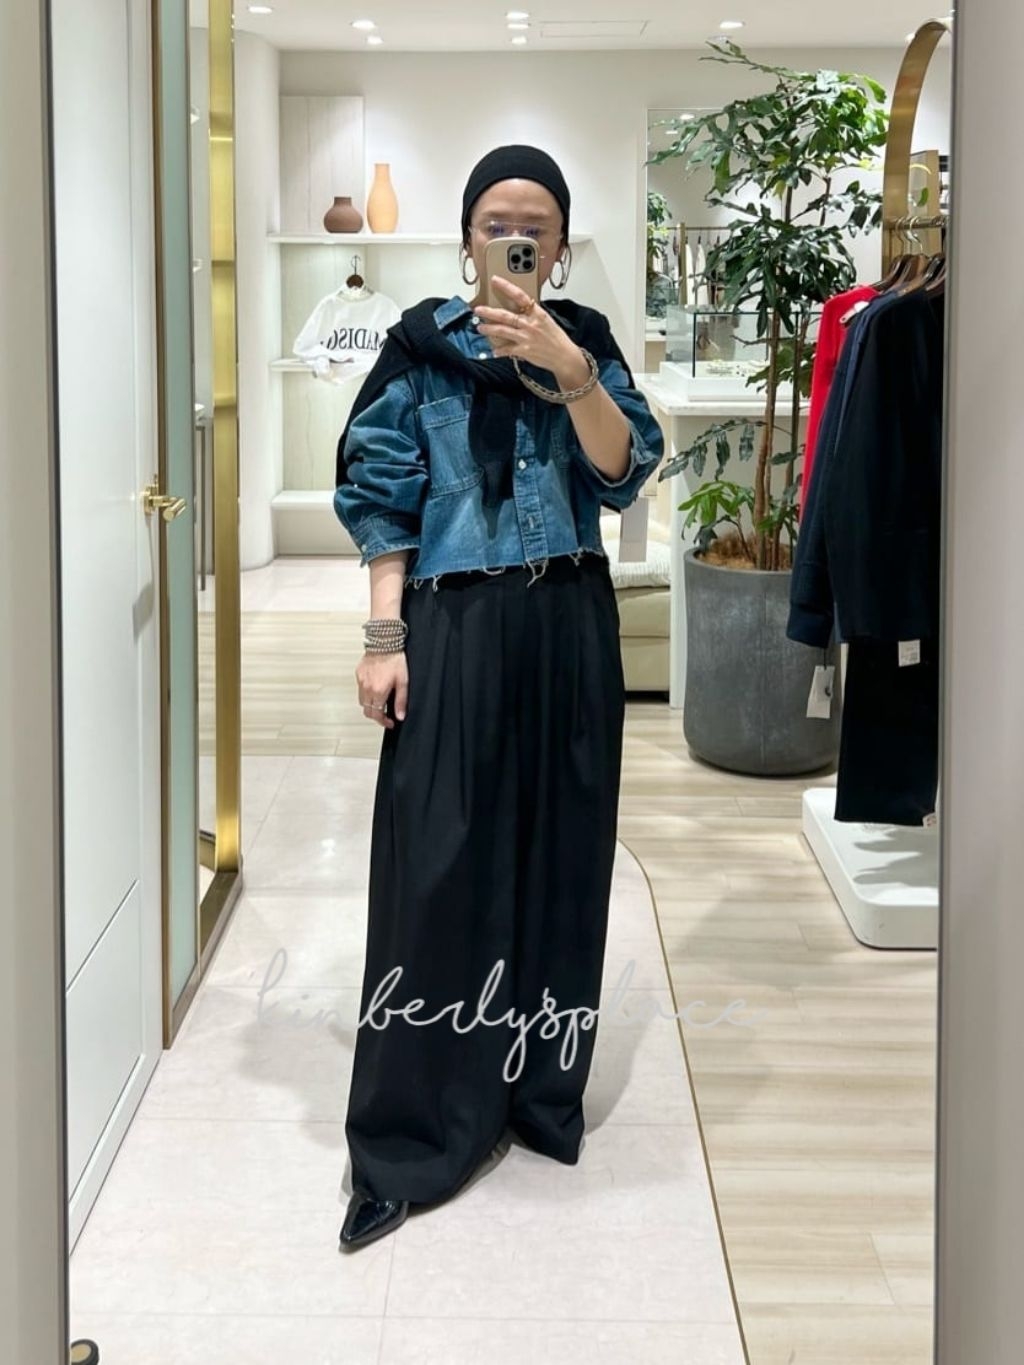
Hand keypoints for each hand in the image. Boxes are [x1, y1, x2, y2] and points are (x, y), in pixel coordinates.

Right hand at [356, 650, 407, 728]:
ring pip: (361, 701)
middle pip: (367, 711)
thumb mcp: (403, 682)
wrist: (385, 643)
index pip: (376, 715)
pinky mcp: (358, 674)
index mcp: (378, 692)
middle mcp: (367, 688)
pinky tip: (374, 689)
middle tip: (385, 716)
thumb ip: (401, 701)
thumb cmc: (395, 660)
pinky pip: (360, 689)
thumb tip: (400, 716)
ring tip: (380, 703)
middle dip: (376, 716)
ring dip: (370, 705)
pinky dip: (366, 693)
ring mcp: (361, 681)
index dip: (383, 722)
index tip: (389, 723)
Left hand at [474, 275, 590, 388]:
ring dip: (489, 329)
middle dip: (489, 312)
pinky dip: (499, 350)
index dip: (506, 287)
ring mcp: (526, 338)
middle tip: (478, 310)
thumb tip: (520, 309)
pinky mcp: (524, 351)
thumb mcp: (547, 321)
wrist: (565, 356)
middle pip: (505, 315)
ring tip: (480, 328)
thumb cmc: (557, 339)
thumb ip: (532, 314)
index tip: (495, 280)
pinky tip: (494, 350)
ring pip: (502, 331)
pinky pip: (507, 349)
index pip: (520, 296)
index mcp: (537, 313)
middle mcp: (530, 324)